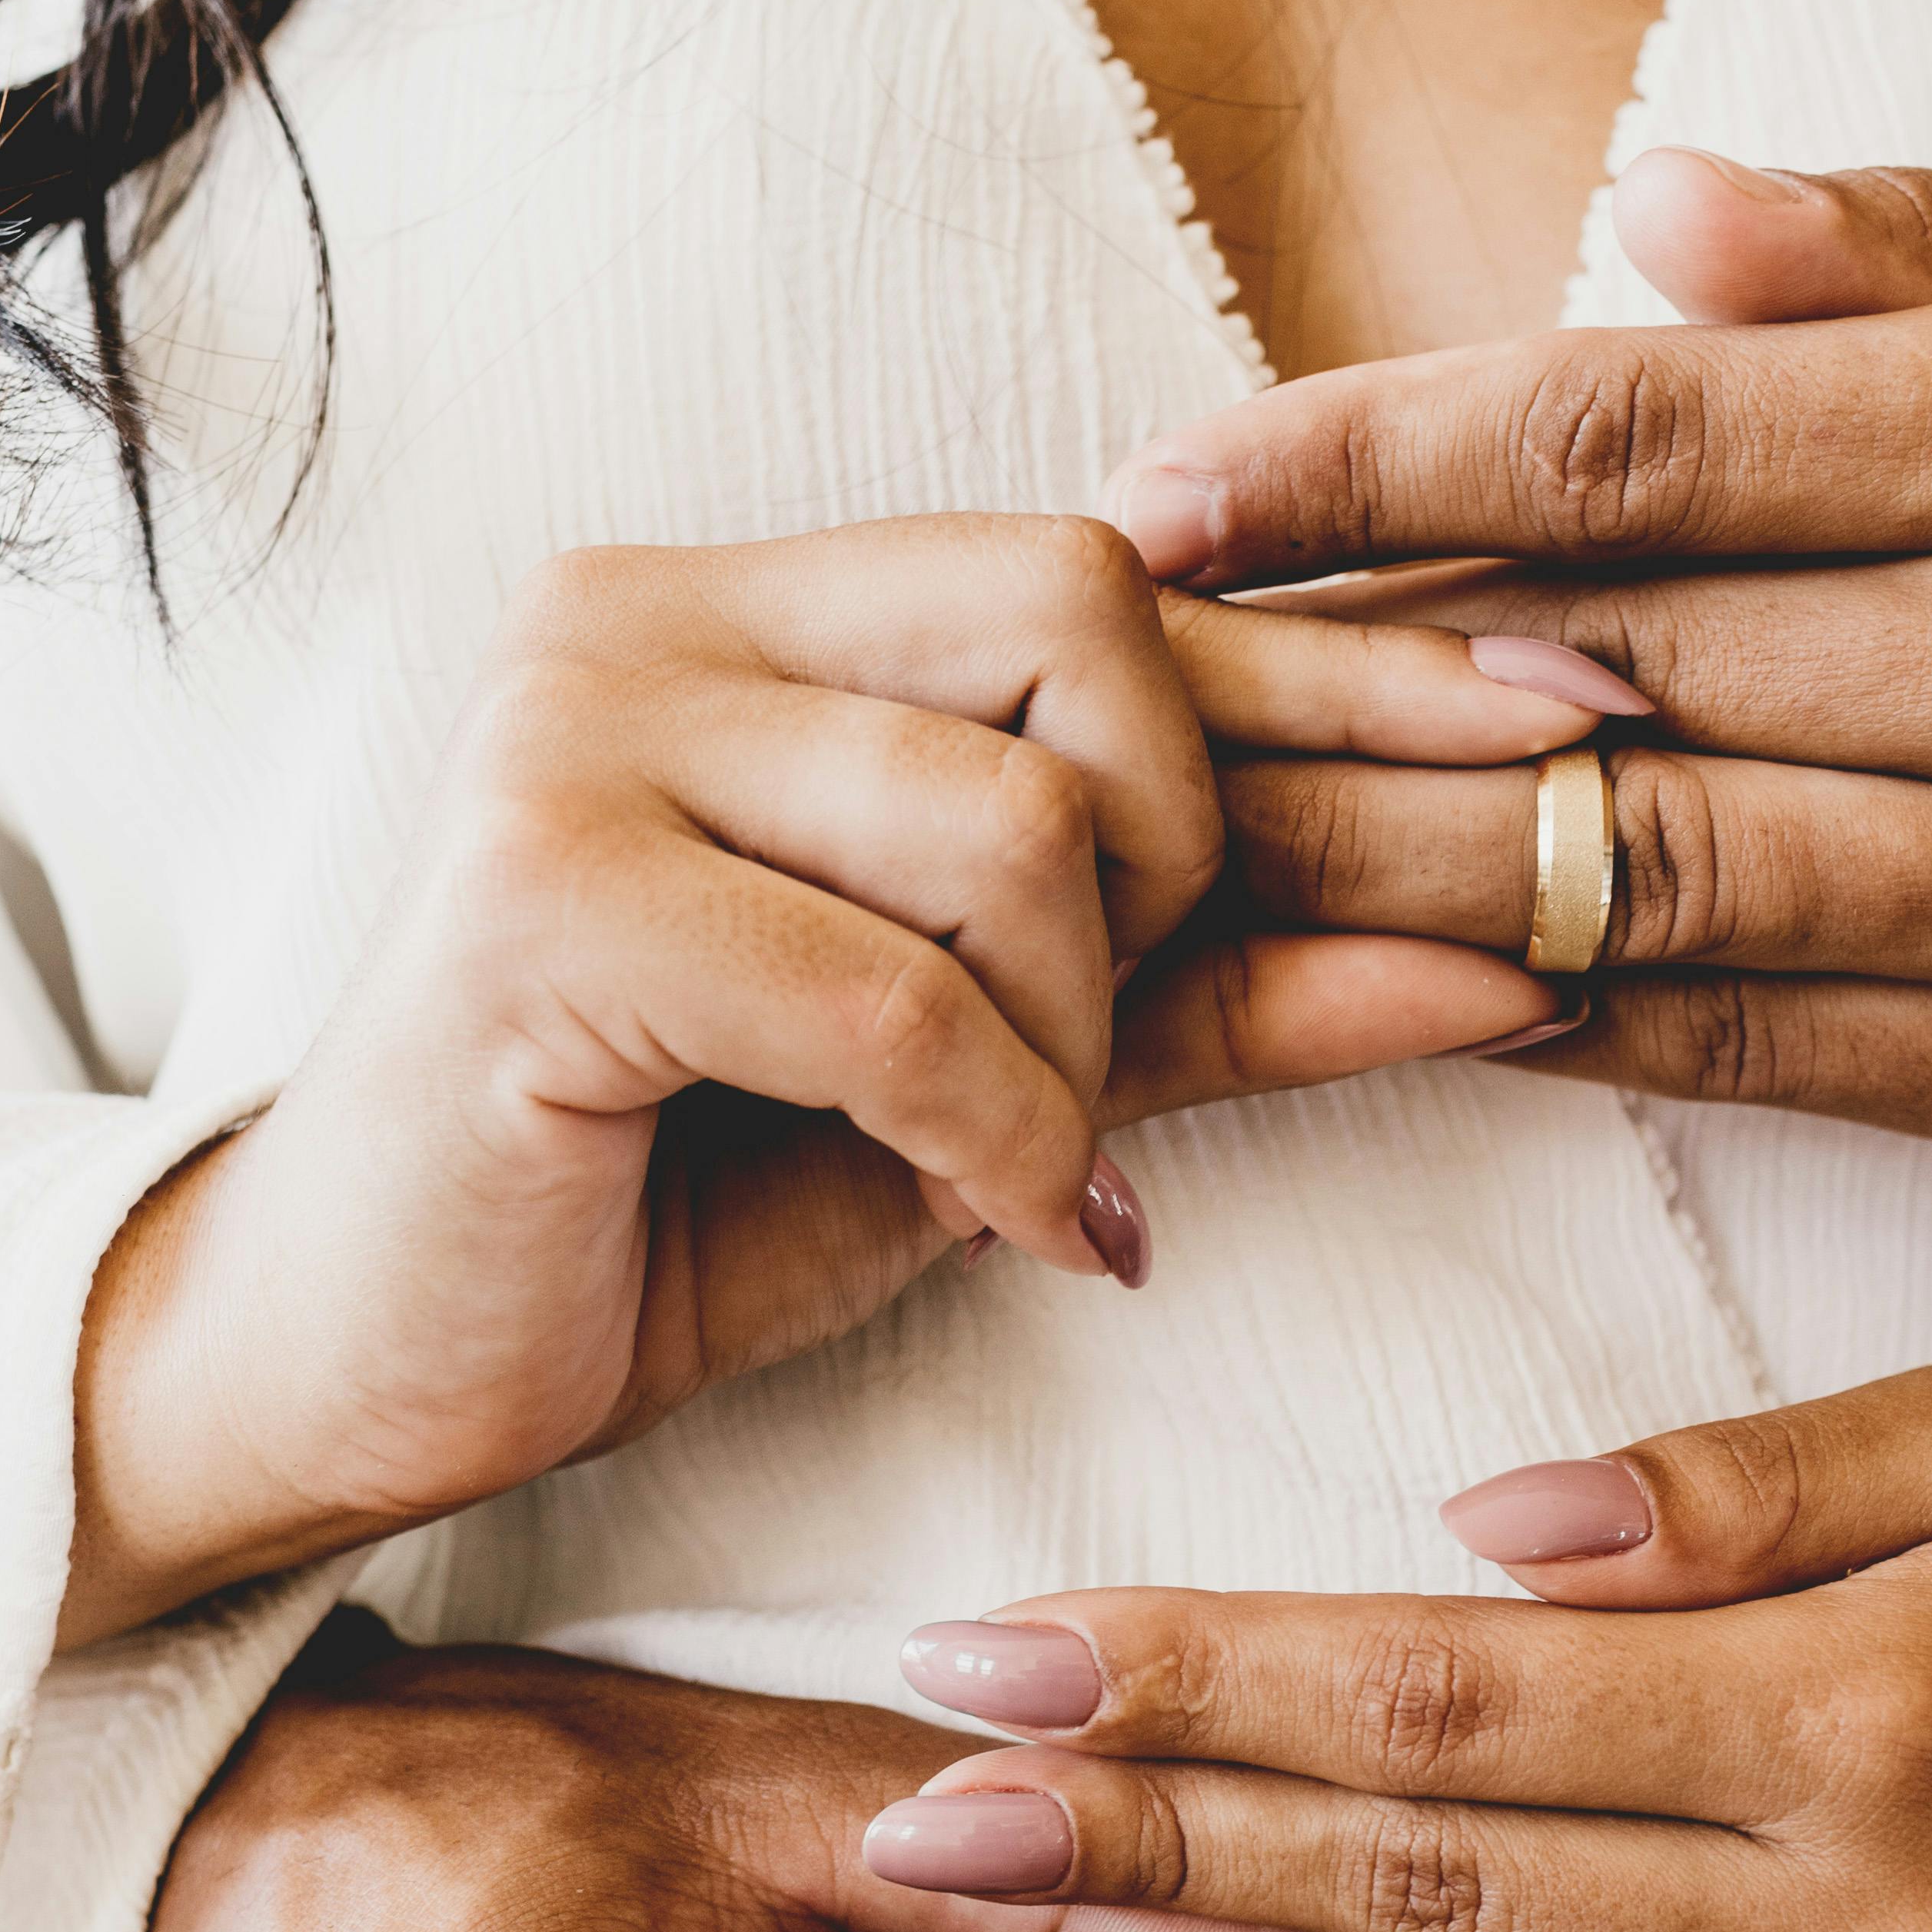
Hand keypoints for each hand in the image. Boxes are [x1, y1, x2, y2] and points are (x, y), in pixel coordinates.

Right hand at [66, 513, 1586, 1644]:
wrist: (348, 1358)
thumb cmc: (663, 1202)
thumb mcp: (990, 1084)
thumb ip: (1214, 994)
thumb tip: (1506, 947)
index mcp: (756, 616)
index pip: (1123, 573)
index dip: (1364, 652)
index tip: (1583, 715)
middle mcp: (652, 616)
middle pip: (1089, 616)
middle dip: (1188, 854)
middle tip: (1125, 1041)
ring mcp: (573, 734)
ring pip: (1009, 818)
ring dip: (1082, 1035)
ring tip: (1025, 1163)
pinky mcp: (534, 899)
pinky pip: (895, 996)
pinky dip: (996, 1139)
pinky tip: (1006, 1226)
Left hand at [1112, 151, 1931, 1157]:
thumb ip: (1914, 234)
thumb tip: (1639, 211)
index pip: (1639, 435)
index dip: (1366, 458)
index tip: (1162, 485)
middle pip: (1608, 679)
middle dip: (1319, 684)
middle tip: (1096, 689)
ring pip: (1656, 890)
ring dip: (1384, 880)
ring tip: (1177, 859)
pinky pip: (1761, 1055)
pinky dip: (1558, 1020)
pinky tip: (1383, 992)